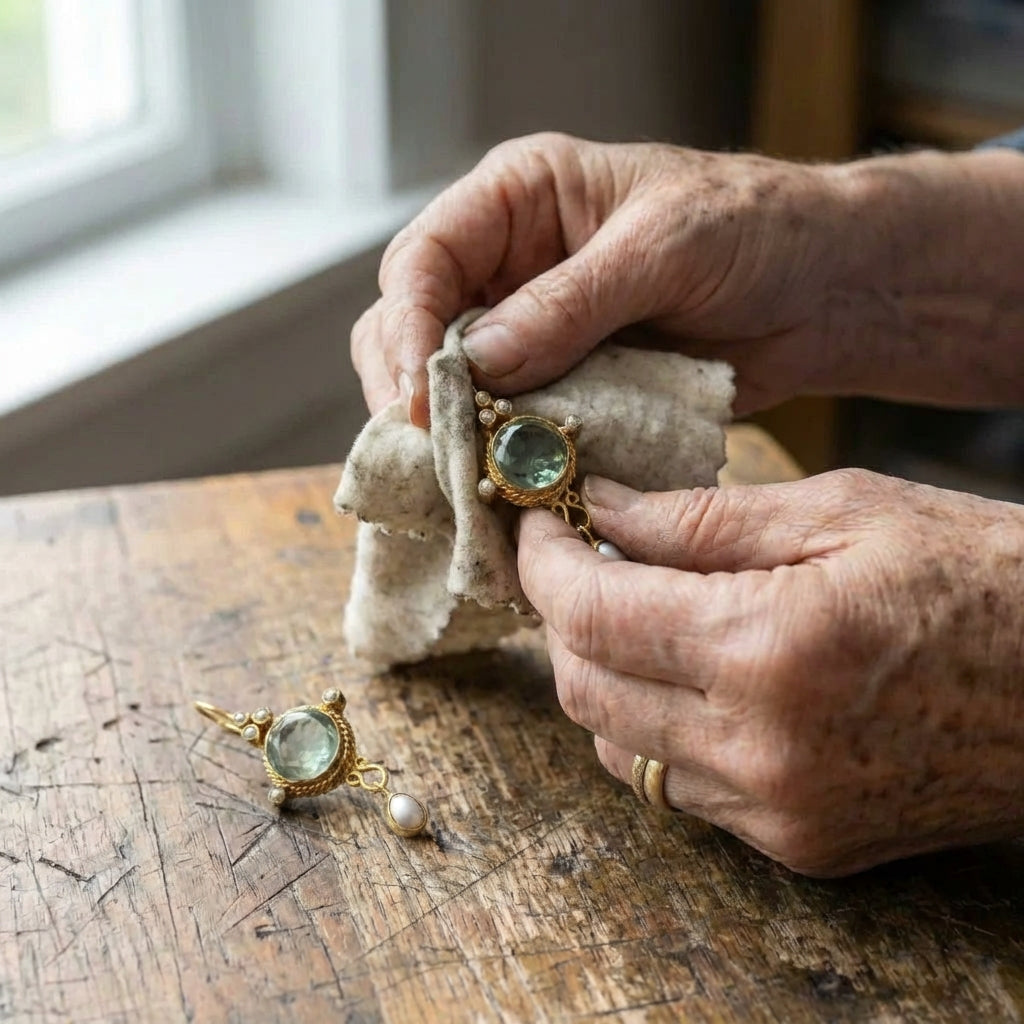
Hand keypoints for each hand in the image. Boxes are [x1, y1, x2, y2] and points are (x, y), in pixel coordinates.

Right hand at [352, 133, 1023, 426]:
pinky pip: (511, 426)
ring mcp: (535, 335)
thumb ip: (569, 302)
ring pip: (454, 389)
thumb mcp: (664, 247)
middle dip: (414, 391)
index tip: (418, 394)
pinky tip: (504, 489)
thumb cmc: (758, 229)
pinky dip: (503, 459)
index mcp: (520, 201)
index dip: (407, 328)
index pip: (423, 260)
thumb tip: (476, 363)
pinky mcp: (565, 389)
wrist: (826, 291)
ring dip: (454, 435)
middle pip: (414, 329)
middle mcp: (511, 268)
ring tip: (465, 481)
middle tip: (433, 452)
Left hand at [517, 468, 1023, 875]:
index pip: (592, 613)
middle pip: (586, 686)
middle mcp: (763, 751)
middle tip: (577, 559)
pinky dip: (654, 726)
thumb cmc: (982, 574)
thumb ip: (700, 518)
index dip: (543, 563)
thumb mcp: (841, 511)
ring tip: (632, 611)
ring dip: (601, 673)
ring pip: (618, 746)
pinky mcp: (801, 846)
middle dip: (560, 616)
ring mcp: (780, 813)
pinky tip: (686, 674)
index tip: (536, 523)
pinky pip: (677, 787)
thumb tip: (599, 508)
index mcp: (772, 650)